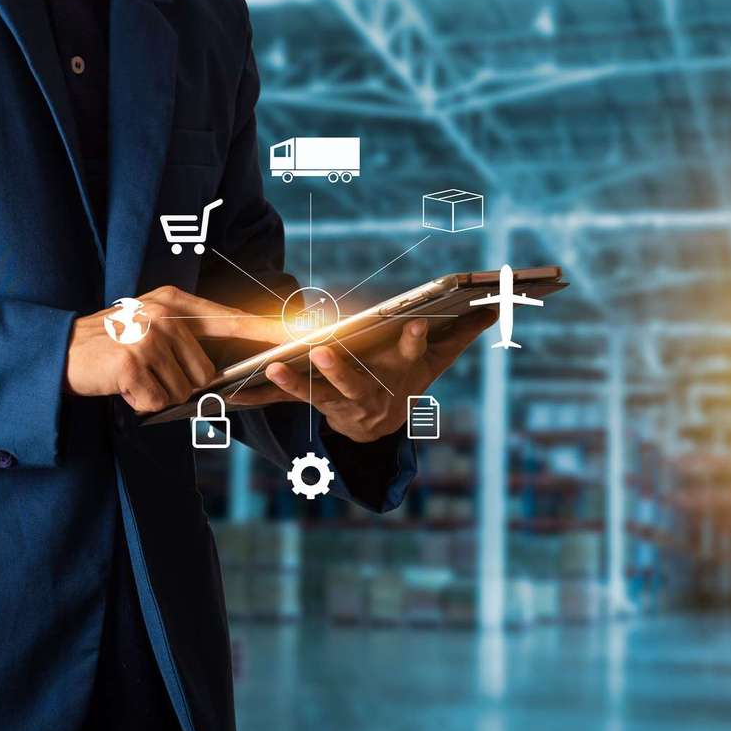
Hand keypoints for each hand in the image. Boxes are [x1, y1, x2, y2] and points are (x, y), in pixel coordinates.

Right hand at [64, 285, 285, 412]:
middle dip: (181, 384)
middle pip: (206, 372)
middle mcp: (166, 316)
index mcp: (176, 303)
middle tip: (149, 373)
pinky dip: (142, 404)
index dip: (268, 330)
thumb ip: (188, 340)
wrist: (60, 352)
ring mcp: (149, 337)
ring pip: (184, 390)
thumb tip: (219, 372)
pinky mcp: (133, 362)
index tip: (302, 333)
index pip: (233, 319)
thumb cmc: (112, 344)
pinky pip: (158, 401)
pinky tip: (124, 387)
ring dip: (160, 394)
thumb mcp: (151, 327)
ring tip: (134, 377)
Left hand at [228, 310, 496, 442]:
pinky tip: (233, 393)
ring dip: (295, 384)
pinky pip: (289, 401)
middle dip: (340, 369)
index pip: (412, 356)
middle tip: (323, 350)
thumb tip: (498, 302)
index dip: (413, 341)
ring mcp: (342, 404)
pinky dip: (262, 396)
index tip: (414, 323)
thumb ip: (463, 331)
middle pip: (356, 383)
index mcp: (403, 375)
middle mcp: (372, 394)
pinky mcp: (317, 406)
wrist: (379, 427)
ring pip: (318, 395)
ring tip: (272, 366)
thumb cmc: (408, 377)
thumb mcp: (437, 358)